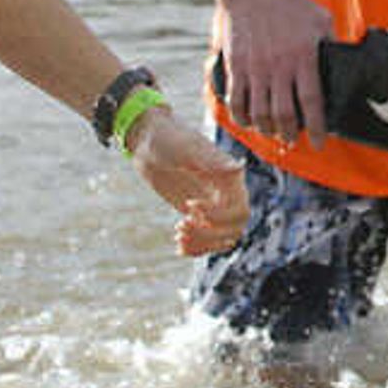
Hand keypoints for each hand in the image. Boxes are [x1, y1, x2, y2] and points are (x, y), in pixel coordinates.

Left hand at [130, 106, 247, 256]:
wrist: (148, 142)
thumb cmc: (168, 139)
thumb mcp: (187, 150)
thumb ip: (212, 162)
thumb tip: (239, 169)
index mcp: (230, 177)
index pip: (239, 210)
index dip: (218, 216)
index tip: (189, 206)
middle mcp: (226, 192)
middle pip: (235, 227)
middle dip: (210, 234)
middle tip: (182, 224)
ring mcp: (213, 204)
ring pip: (223, 237)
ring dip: (203, 243)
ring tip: (178, 234)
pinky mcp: (199, 213)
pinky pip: (207, 239)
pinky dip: (196, 247)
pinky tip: (178, 245)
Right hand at [210, 0, 338, 139]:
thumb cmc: (289, 2)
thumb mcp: (319, 18)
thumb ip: (330, 42)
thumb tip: (343, 61)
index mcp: (304, 56)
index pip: (312, 102)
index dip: (316, 127)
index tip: (319, 143)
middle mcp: (279, 66)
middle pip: (284, 115)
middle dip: (290, 135)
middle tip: (293, 141)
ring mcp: (255, 67)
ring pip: (260, 113)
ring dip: (267, 130)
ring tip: (274, 133)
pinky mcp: (235, 66)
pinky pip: (237, 102)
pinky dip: (243, 118)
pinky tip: (250, 121)